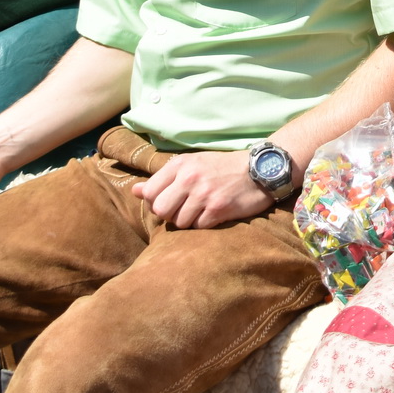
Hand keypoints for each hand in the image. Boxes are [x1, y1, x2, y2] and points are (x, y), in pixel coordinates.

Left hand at [131, 149, 270, 228]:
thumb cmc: (221, 168)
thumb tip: (135, 191)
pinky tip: (214, 213)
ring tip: (202, 210)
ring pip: (179, 222)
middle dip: (170, 214)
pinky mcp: (218, 209)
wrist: (258, 170)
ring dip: (189, 220)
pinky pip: (198, 227)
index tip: (171, 201)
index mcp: (180, 165)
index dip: (157, 202)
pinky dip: (205, 224)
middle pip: (160, 210)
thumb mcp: (191, 165)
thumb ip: (162, 179)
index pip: (150, 193)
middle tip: (184, 209)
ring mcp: (204, 194)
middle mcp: (189, 178)